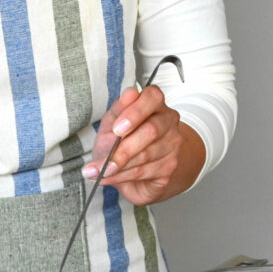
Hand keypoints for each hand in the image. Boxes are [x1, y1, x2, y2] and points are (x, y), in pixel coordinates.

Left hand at [83, 85, 203, 205]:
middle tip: (104, 161)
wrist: (132, 170)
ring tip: (99, 172)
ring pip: (146, 155)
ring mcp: (172, 144)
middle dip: (123, 149)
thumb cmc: (120, 142)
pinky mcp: (170, 166)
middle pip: (151, 131)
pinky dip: (121, 177)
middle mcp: (168, 121)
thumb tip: (129, 94)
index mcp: (154, 104)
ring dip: (118, 166)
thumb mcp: (111, 124)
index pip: (153, 97)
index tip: (117, 129)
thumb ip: (118, 110)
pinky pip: (144, 172)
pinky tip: (110, 178)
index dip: (135, 112)